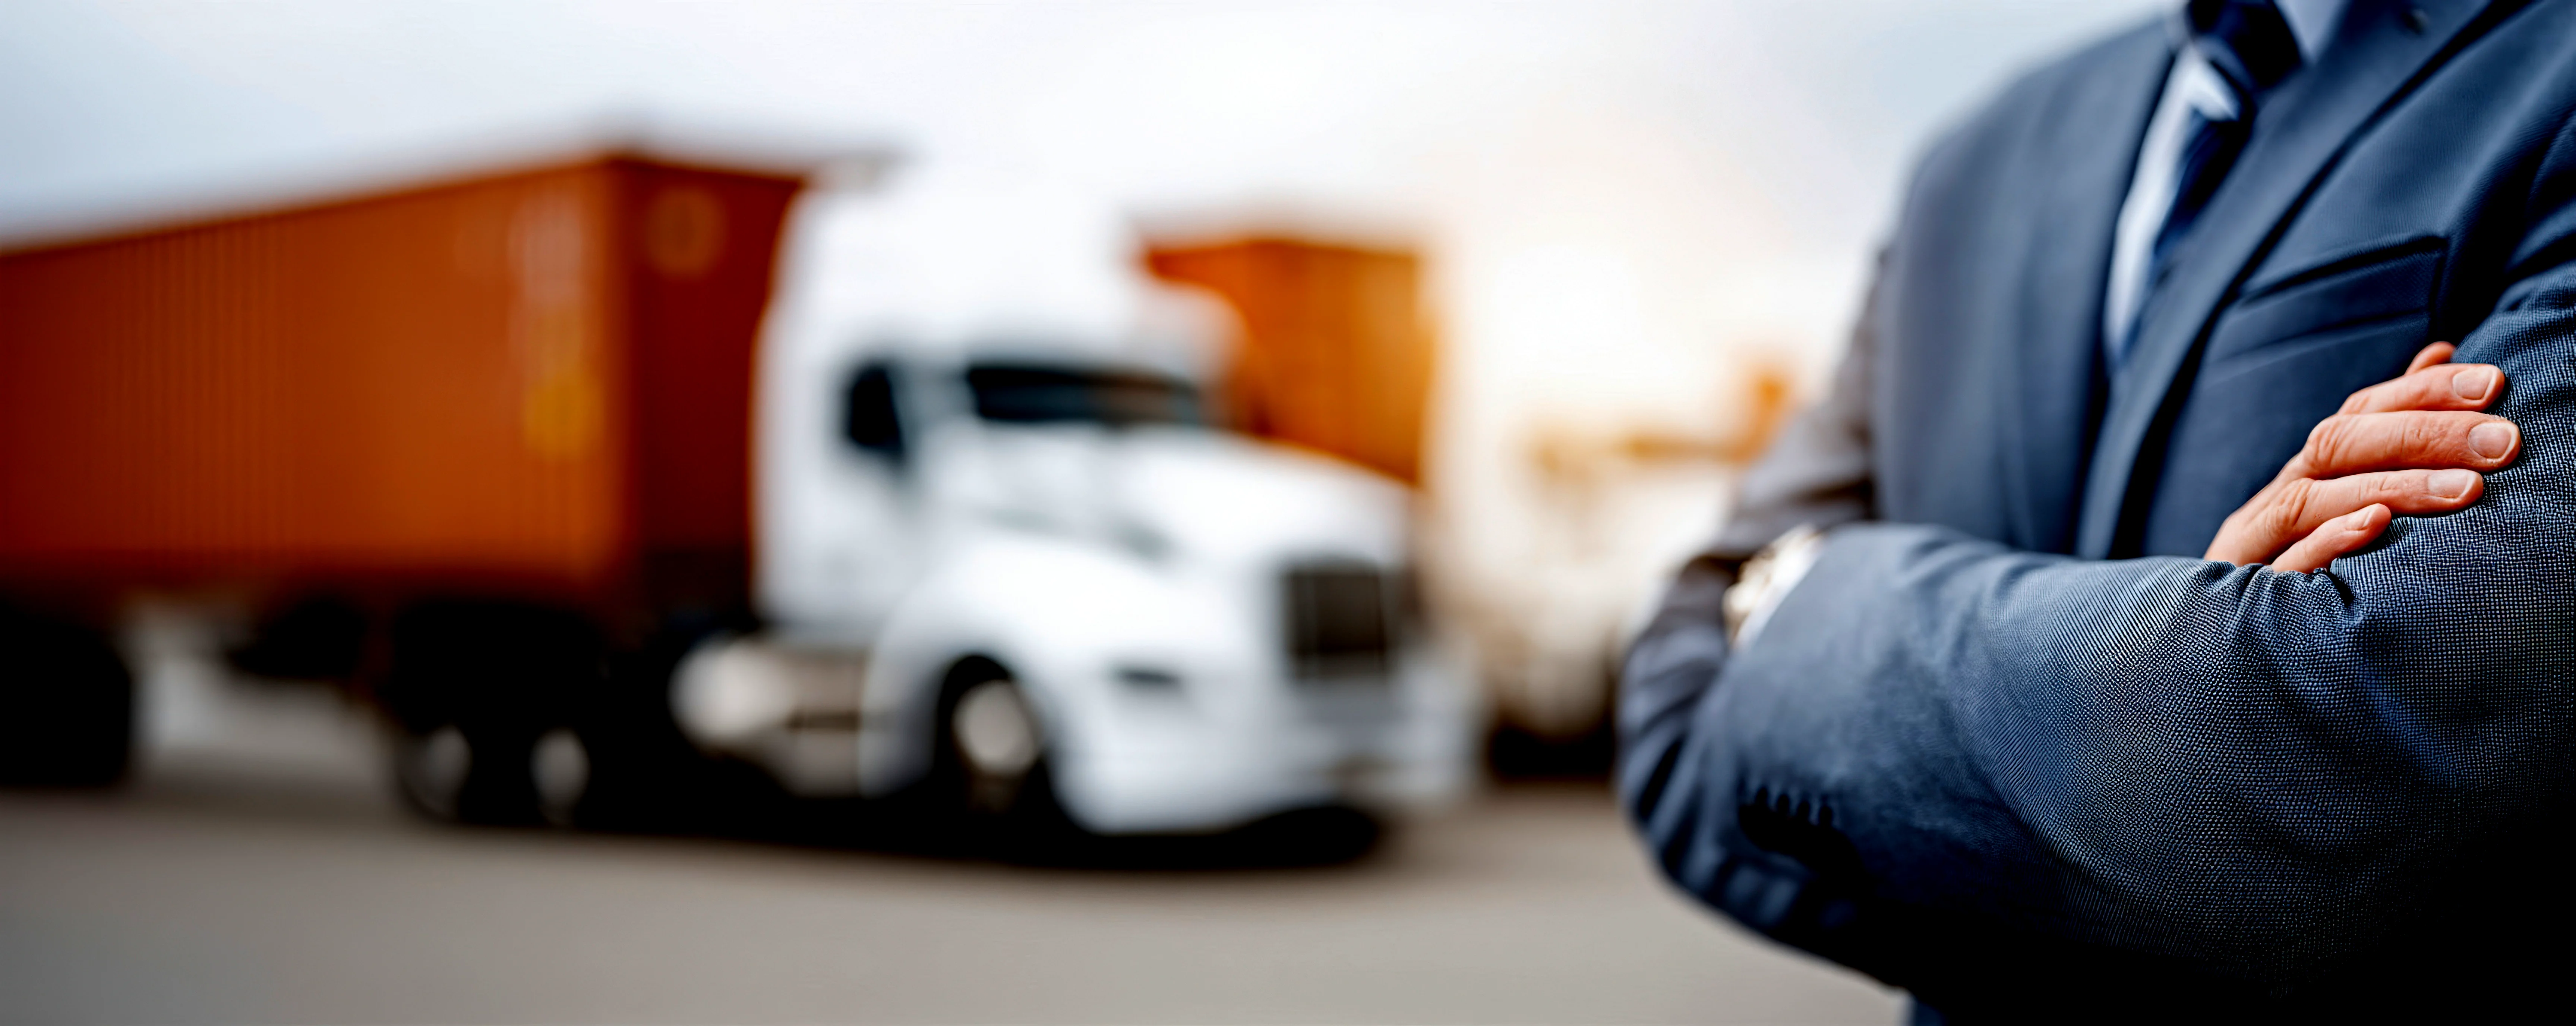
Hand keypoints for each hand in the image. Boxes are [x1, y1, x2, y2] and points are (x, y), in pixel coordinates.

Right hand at [2206, 342, 2519, 571]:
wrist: (2220, 647)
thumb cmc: (2307, 565)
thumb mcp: (2344, 496)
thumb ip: (2391, 429)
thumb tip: (2441, 349)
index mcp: (2304, 474)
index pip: (2358, 413)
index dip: (2421, 391)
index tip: (2494, 383)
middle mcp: (2277, 498)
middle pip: (2337, 445)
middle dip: (2423, 434)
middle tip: (2503, 441)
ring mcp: (2258, 544)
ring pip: (2311, 499)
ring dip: (2393, 486)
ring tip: (2467, 489)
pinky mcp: (2248, 598)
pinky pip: (2286, 565)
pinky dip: (2329, 541)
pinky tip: (2376, 526)